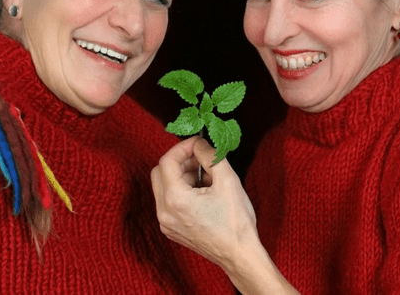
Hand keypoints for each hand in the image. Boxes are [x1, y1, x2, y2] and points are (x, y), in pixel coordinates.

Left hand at [151, 136, 256, 269]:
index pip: (167, 161)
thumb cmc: (236, 222)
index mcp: (175, 199)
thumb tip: (199, 143)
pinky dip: (182, 190)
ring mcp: (165, 222)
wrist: (240, 256)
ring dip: (182, 176)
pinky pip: (168, 201)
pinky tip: (203, 193)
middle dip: (180, 161)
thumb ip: (210, 156)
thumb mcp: (228, 180)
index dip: (182, 147)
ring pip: (164, 186)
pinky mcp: (170, 228)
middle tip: (201, 159)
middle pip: (160, 172)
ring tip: (207, 179)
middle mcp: (164, 212)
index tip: (198, 143)